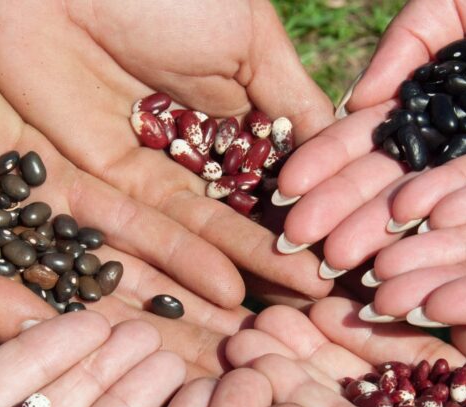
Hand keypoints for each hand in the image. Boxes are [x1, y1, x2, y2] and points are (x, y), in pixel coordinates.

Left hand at [0, 0, 336, 301]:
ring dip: (250, 269)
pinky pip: (154, 226)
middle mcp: (201, 145)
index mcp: (240, 106)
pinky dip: (191, 258)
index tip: (361, 248)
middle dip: (292, 254)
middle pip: (250, 212)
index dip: (324, 208)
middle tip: (335, 299)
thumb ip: (291, 105)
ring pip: (207, 229)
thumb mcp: (250, 41)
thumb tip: (340, 160)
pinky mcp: (104, 182)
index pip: (289, 171)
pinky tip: (232, 287)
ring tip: (295, 307)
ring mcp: (154, 167)